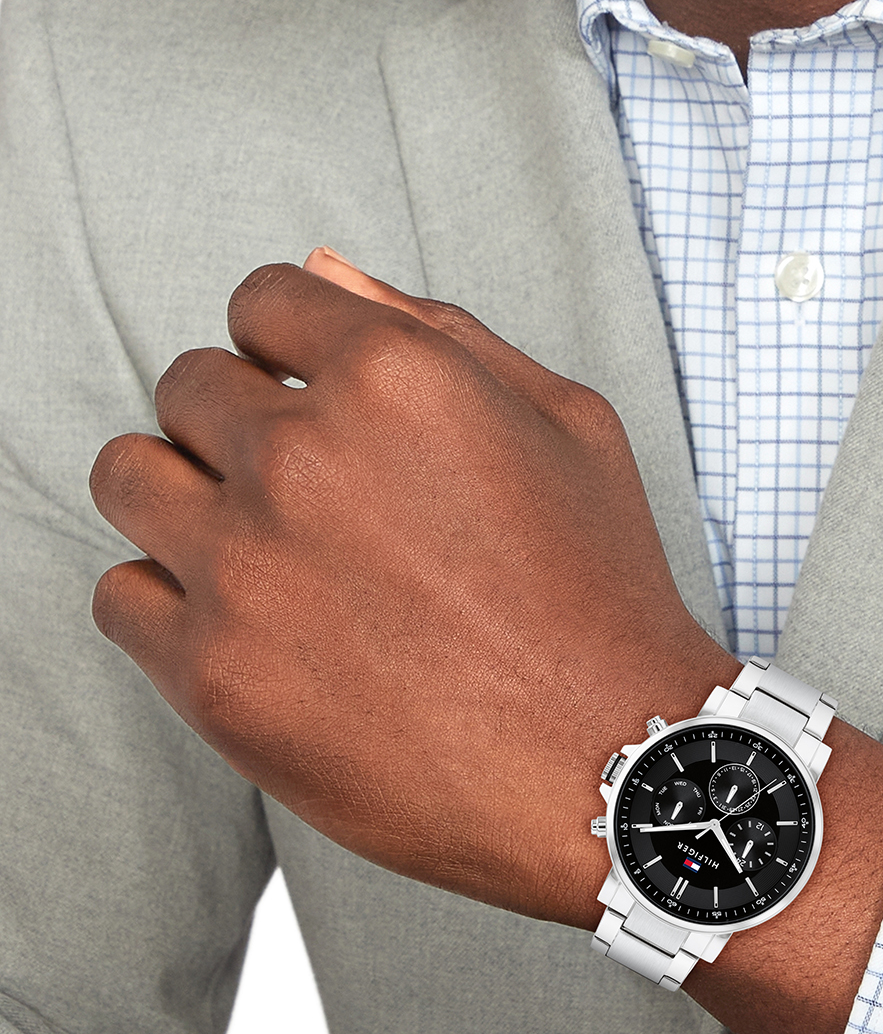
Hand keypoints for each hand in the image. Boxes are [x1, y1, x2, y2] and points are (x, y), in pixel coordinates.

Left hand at [89, 249, 736, 925]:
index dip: (284, 346)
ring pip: (130, 478)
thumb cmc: (601, 595)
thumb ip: (439, 330)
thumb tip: (323, 269)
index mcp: (394, 379)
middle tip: (302, 492)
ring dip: (182, 496)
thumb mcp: (567, 425)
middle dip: (237, 421)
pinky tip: (243, 624)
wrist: (611, 764)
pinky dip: (167, 602)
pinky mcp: (214, 675)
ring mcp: (246, 569)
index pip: (260, 302)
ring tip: (255, 549)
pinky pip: (120, 597)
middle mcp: (303, 458)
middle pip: (187, 386)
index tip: (303, 394)